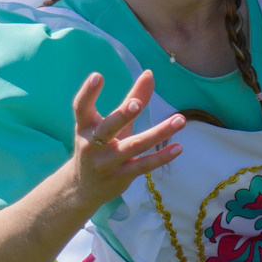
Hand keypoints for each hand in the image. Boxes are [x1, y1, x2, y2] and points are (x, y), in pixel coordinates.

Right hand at [68, 70, 184, 211]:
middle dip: (122, 115)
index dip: (88, 92)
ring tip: (180, 120)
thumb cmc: (98, 146)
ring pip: (134, 146)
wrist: (82, 187)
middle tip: (137, 103)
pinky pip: (143, 165)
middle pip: (108, 128)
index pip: (81, 107)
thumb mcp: (108, 123)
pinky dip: (161, 157)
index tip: (98, 75)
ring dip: (158, 133)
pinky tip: (178, 147)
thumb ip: (131, 99)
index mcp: (85, 127)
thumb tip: (149, 73)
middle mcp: (92, 144)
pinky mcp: (121, 177)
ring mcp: (106, 162)